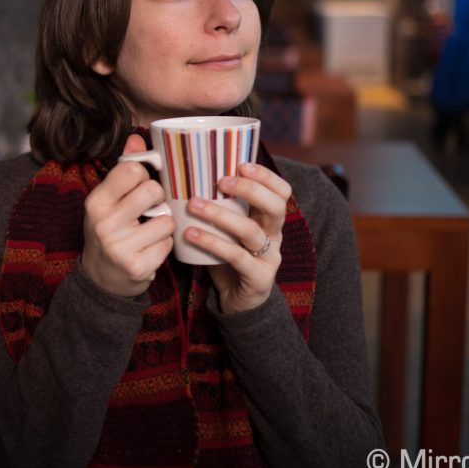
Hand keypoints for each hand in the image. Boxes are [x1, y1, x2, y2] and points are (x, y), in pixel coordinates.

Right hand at [80, 134, 174, 297]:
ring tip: (148, 232)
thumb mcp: (108, 200)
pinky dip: (164, 245)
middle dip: (158, 199)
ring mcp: (120, 247)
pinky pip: (168, 243)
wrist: (102, 278)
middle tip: (148, 210)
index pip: (132, 170)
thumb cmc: (110, 230)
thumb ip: (124, 169)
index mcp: (96, 201)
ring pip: (166, 220)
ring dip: (163, 225)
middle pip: (153, 191)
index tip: (139, 187)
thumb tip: (137, 138)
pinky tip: (149, 249)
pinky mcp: (137, 267)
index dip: (144, 176)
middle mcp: (104, 224)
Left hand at [183, 163, 290, 313]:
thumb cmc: (230, 259)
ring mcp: (269, 257)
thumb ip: (221, 208)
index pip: (282, 192)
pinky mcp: (258, 277)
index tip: (241, 164)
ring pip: (251, 230)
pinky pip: (235, 256)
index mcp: (269, 220)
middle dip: (250, 189)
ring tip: (194, 205)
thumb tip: (186, 177)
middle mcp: (274, 236)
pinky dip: (211, 243)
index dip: (266, 176)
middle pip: (275, 206)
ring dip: (221, 215)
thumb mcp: (228, 230)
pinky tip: (190, 234)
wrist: (240, 303)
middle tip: (221, 181)